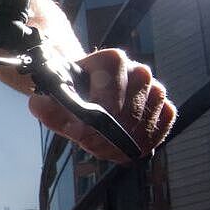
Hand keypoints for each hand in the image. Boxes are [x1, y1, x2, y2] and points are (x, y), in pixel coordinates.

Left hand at [29, 48, 176, 163]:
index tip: (81, 132)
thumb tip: (57, 115)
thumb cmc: (70, 91)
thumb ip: (45, 106)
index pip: (111, 92)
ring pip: (145, 124)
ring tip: (101, 147)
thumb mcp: (49, 96)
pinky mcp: (164, 107)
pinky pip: (161, 130)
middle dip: (106, 137)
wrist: (86, 87)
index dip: (96, 118)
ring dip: (122, 145)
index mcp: (110, 61)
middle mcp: (138, 71)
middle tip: (88, 145)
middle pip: (129, 113)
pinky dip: (143, 145)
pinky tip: (123, 148)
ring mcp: (154, 89)